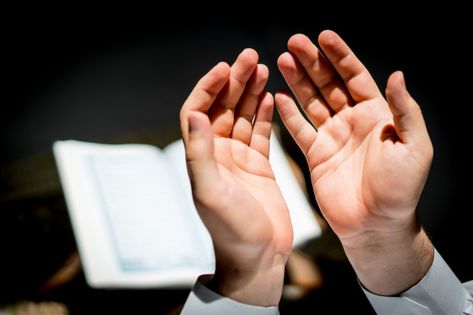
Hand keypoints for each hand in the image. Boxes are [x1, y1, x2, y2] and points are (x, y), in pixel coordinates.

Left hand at [180, 50, 292, 305]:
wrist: (258, 256)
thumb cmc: (232, 229)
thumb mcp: (211, 192)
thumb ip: (200, 154)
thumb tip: (194, 114)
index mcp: (202, 158)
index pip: (197, 112)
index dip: (208, 88)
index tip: (225, 68)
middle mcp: (217, 154)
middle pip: (222, 108)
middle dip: (233, 81)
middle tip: (249, 56)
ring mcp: (238, 158)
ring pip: (242, 116)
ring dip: (250, 92)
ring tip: (262, 66)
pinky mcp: (259, 165)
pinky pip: (260, 132)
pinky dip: (264, 113)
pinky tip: (270, 95)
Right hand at [276, 31, 433, 294]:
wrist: (376, 225)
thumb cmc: (400, 189)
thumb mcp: (414, 146)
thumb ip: (404, 110)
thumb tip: (396, 75)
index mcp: (377, 115)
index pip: (355, 77)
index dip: (340, 56)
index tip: (324, 36)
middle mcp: (352, 122)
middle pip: (328, 84)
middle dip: (311, 62)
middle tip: (294, 42)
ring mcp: (332, 137)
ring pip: (311, 102)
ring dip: (297, 81)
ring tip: (281, 60)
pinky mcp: (316, 155)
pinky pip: (299, 130)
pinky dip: (288, 114)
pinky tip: (277, 96)